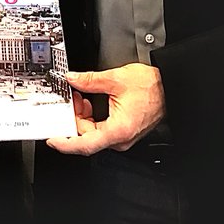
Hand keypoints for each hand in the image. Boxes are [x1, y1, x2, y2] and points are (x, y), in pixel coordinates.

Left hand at [46, 63, 164, 155]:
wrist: (170, 87)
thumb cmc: (152, 87)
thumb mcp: (115, 78)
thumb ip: (89, 80)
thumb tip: (72, 79)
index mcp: (118, 130)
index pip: (85, 144)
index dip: (66, 144)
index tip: (53, 140)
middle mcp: (120, 138)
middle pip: (87, 136)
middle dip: (74, 119)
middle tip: (68, 101)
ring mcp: (122, 136)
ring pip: (93, 132)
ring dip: (82, 116)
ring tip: (80, 98)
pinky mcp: (123, 130)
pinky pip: (101, 129)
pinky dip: (92, 117)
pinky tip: (89, 103)